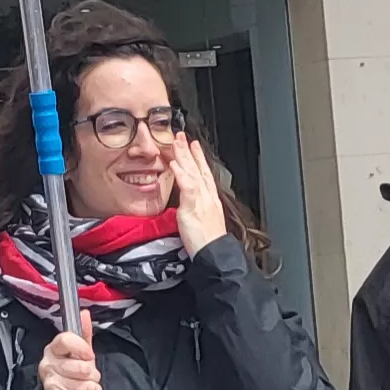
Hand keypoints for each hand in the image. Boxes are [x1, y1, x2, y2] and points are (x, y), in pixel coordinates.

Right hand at [37, 325, 104, 389]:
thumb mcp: (82, 352)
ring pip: (82, 386)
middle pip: (78, 367)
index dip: (81, 347)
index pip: (65, 340)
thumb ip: (84, 334)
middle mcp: (48, 365)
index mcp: (54, 349)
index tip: (90, 355)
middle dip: (93, 374)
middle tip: (91, 377)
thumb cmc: (75, 374)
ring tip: (92, 389)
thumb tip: (84, 313)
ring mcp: (50, 383)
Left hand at [166, 136, 229, 252]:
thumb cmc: (208, 243)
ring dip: (183, 156)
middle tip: (182, 135)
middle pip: (197, 169)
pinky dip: (181, 174)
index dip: (199, 159)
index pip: (204, 174)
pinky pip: (187, 187)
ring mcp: (201, 200)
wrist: (215, 254)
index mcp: (210, 200)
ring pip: (192, 173)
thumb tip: (188, 205)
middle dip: (189, 151)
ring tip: (176, 142)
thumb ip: (195, 209)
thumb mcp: (203, 221)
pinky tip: (175, 164)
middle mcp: (208, 196)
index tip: (194, 146)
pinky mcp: (194, 207)